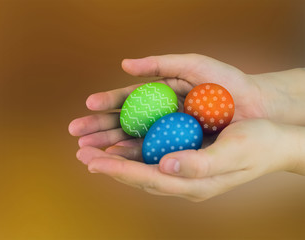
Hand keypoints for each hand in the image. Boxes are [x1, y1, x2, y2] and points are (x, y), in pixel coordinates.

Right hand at [69, 54, 266, 159]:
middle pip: (125, 122)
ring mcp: (168, 133)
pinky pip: (152, 153)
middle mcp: (160, 115)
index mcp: (161, 94)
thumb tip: (124, 65)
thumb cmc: (225, 82)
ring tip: (87, 151)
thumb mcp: (192, 65)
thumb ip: (159, 64)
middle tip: (76, 134)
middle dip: (100, 128)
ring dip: (110, 145)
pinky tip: (116, 159)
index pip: (128, 99)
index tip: (88, 106)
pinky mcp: (179, 148)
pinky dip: (133, 156)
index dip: (107, 103)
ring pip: (134, 140)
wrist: (254, 104)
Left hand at [76, 119, 303, 201]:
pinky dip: (132, 151)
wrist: (273, 141)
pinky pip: (152, 157)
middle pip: (138, 175)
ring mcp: (183, 170)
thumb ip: (201, 164)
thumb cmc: (258, 145)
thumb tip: (167, 165)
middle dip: (110, 165)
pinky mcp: (184, 159)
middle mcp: (184, 180)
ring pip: (141, 166)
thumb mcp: (234, 152)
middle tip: (83, 153)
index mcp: (194, 183)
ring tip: (92, 149)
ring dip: (116, 158)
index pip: (148, 178)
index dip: (119, 170)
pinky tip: (118, 143)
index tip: (94, 160)